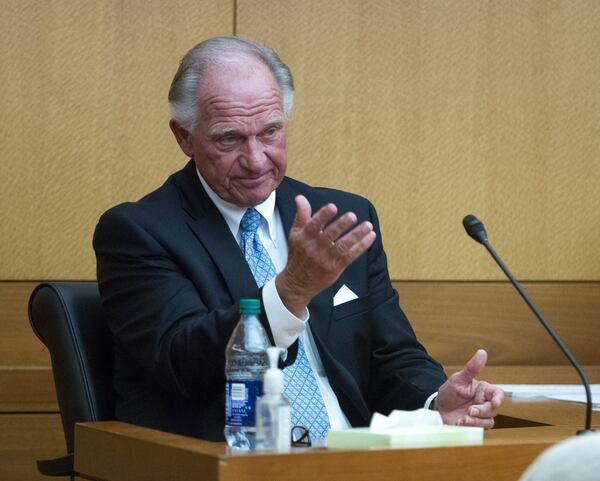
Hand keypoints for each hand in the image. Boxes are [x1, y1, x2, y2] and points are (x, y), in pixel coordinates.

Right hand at [276, 195, 375, 315]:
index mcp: (304, 238)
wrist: (298, 283)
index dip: (323, 216)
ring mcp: (326, 259)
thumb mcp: (295, 234)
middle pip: (330, 235)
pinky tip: (370, 237)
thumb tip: (301, 198)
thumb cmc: (298, 256)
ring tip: (367, 226)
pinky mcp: (336, 267)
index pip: (313, 225)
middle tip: (352, 216)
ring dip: (357, 235)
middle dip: (341, 225)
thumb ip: (301, 215)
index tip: (332, 207)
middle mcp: (315, 248)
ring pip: (343, 245)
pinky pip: (351, 256)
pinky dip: (361, 246)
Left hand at [435, 349, 503, 428]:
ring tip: (463, 419)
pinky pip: (479, 429)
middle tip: (470, 410)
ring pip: (488, 421)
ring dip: (476, 421)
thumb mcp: (458, 379)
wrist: (437, 407)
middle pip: (494, 409)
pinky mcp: (474, 426)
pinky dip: (470, 427)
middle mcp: (484, 403)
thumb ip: (472, 368)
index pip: (498, 393)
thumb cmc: (450, 392)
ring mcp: (480, 416)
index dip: (499, 398)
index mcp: (483, 391)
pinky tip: (459, 423)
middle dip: (483, 411)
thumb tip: (482, 352)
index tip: (495, 402)